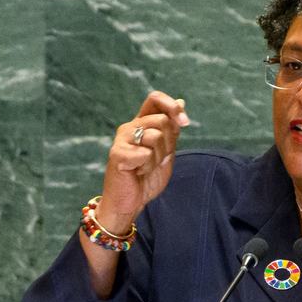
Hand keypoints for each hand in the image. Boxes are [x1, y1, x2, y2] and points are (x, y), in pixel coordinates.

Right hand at [96, 91, 189, 230]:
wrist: (131, 202)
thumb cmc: (147, 177)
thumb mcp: (167, 150)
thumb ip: (172, 128)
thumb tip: (181, 101)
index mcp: (141, 124)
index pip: (155, 99)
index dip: (172, 106)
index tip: (184, 122)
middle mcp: (130, 127)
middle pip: (161, 119)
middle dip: (169, 143)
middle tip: (158, 159)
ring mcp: (122, 140)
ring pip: (155, 136)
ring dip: (158, 157)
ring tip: (146, 167)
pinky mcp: (117, 154)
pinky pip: (146, 153)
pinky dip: (148, 167)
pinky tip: (138, 172)